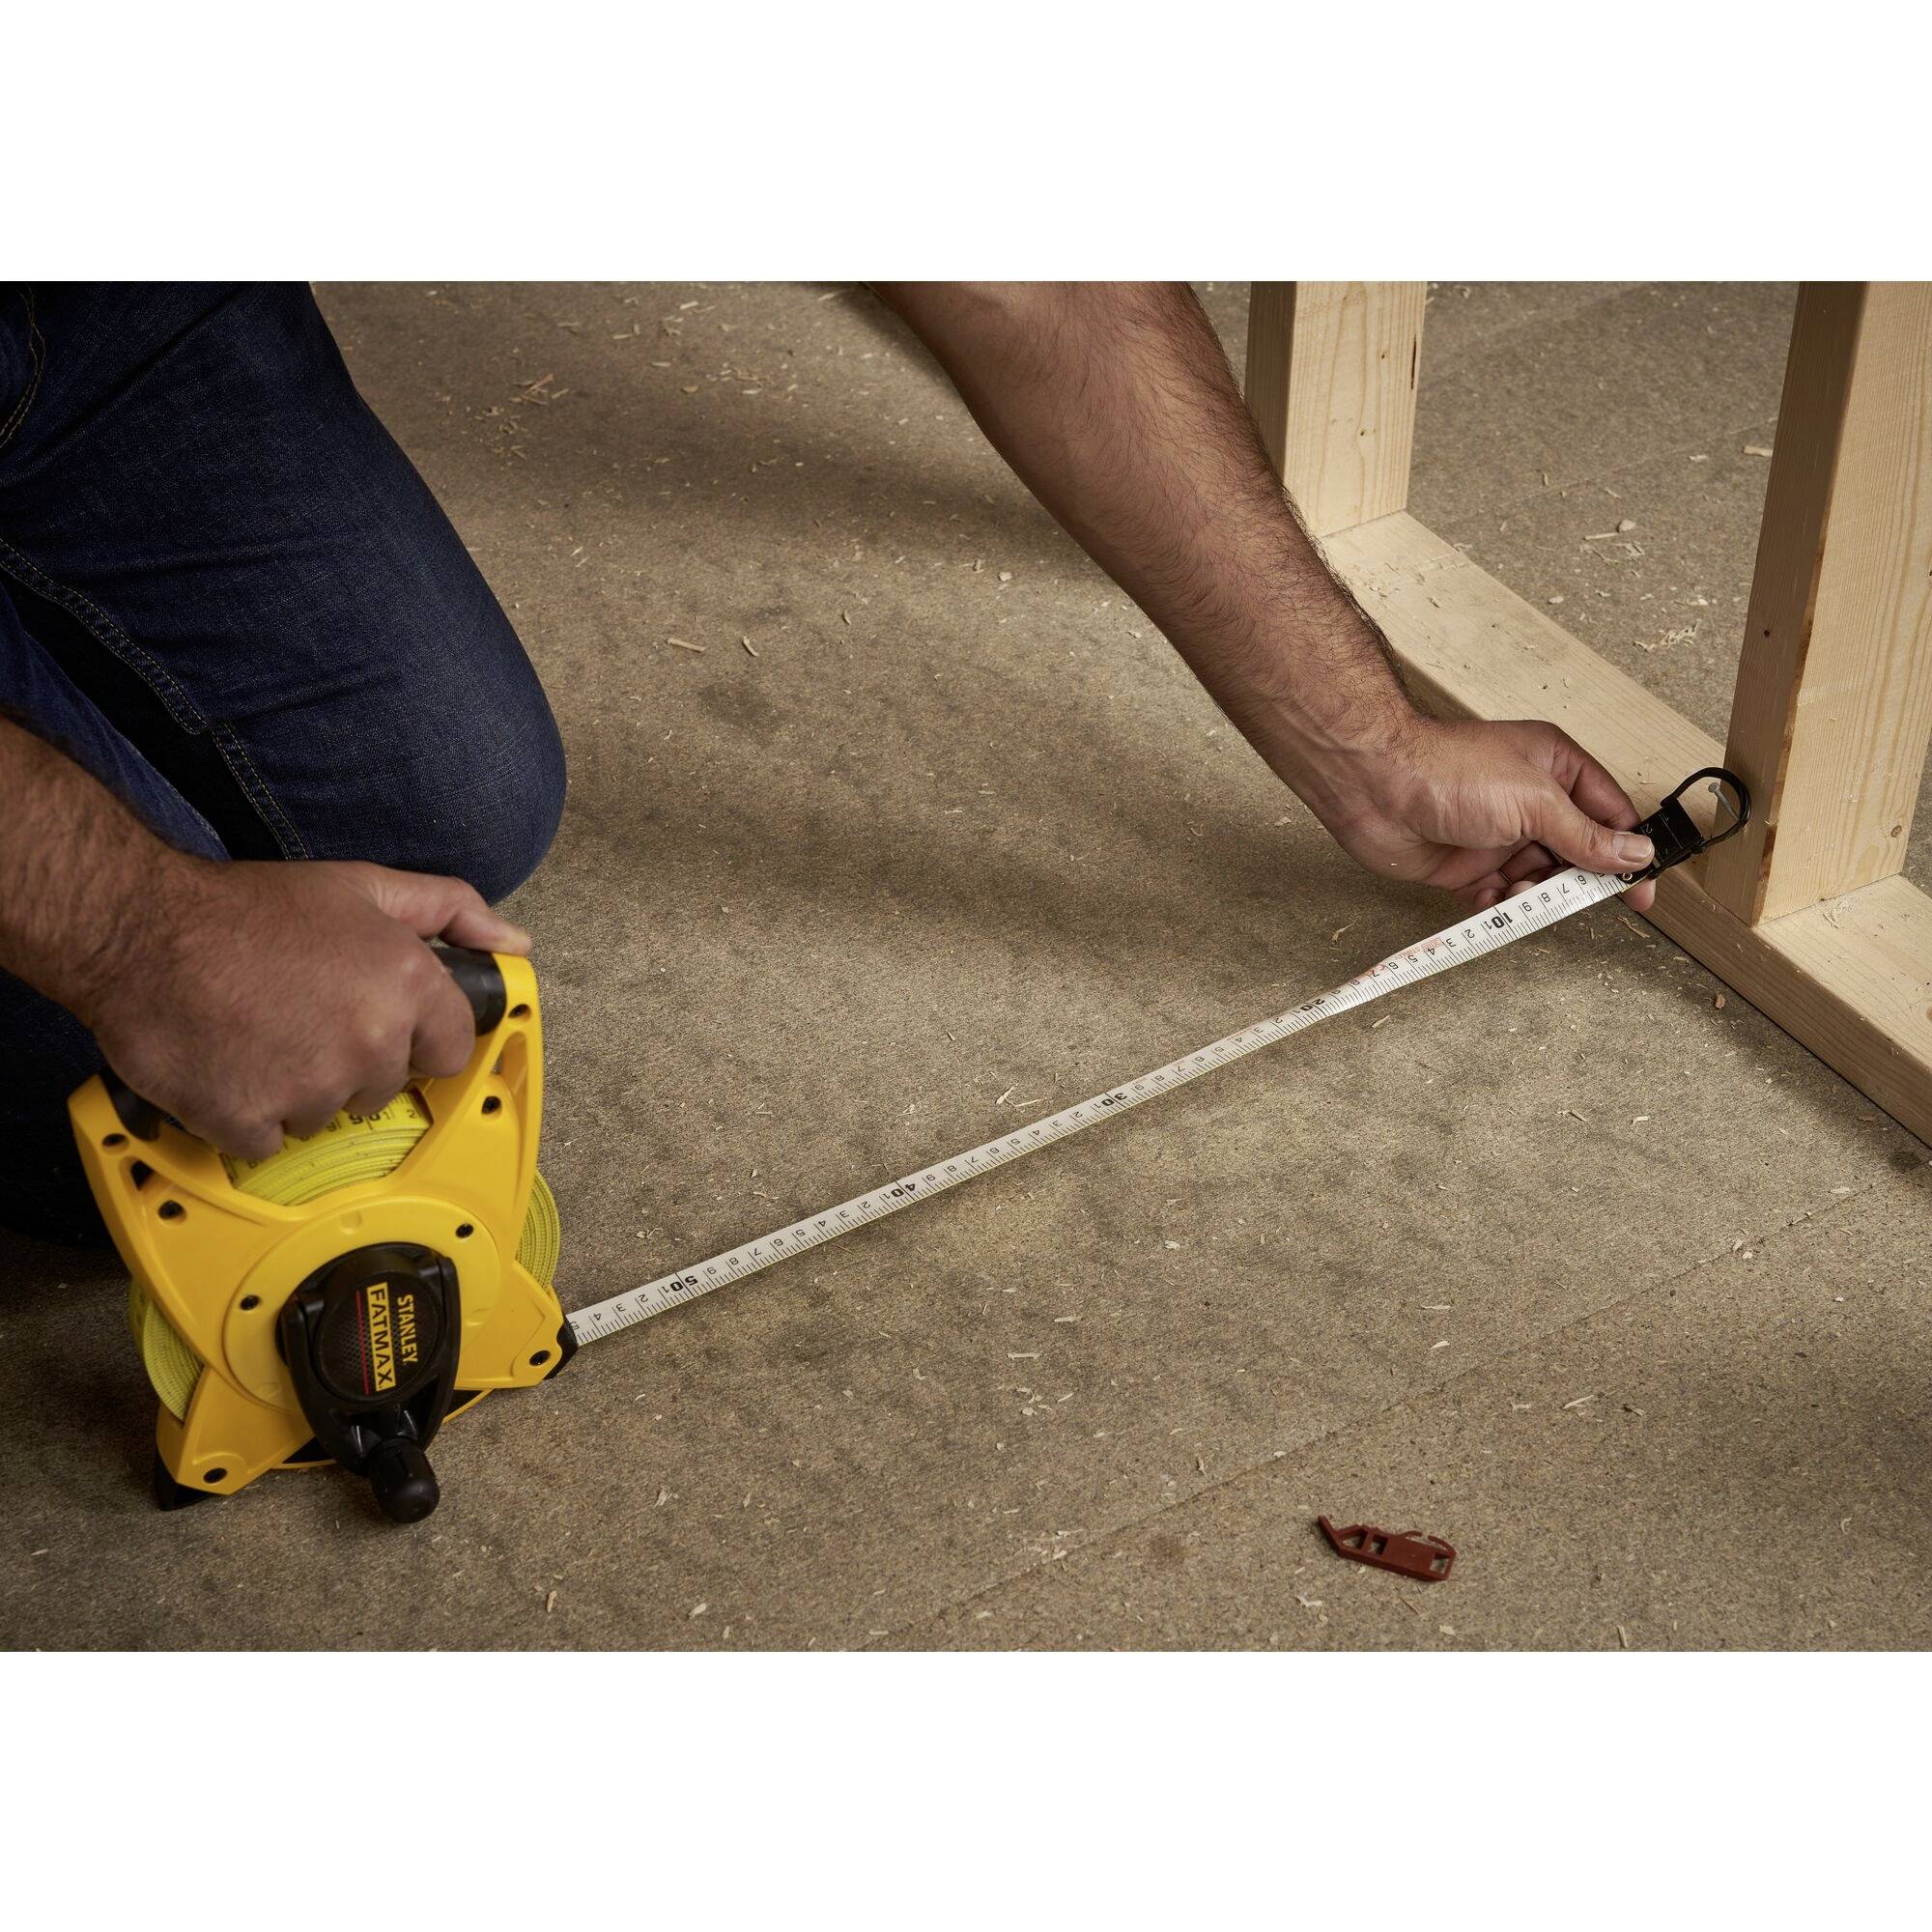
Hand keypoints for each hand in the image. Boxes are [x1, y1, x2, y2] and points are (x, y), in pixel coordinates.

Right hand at [75, 856, 531, 1159]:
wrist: (142, 929)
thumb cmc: (249, 908)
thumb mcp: (362, 886)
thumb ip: (450, 911)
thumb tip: (516, 945)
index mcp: (408, 985)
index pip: (451, 1049)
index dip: (416, 1036)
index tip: (381, 1023)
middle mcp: (370, 1042)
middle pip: (385, 1086)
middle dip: (353, 1060)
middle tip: (303, 1015)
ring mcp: (311, 1088)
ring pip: (326, 1116)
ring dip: (299, 1089)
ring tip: (260, 1034)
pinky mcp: (251, 1121)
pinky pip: (269, 1140)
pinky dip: (249, 1115)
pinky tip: (231, 1065)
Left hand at [1309, 716, 1658, 913]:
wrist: (1375, 787)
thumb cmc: (1450, 772)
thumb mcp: (1535, 801)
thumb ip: (1586, 835)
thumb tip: (1635, 853)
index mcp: (1555, 768)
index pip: (1609, 813)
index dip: (1628, 851)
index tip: (1642, 889)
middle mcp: (1529, 800)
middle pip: (1576, 851)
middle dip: (1577, 879)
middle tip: (1577, 901)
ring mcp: (1497, 833)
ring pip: (1537, 878)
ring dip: (1534, 893)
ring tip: (1520, 892)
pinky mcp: (1465, 864)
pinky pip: (1498, 895)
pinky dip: (1499, 903)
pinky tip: (1491, 897)